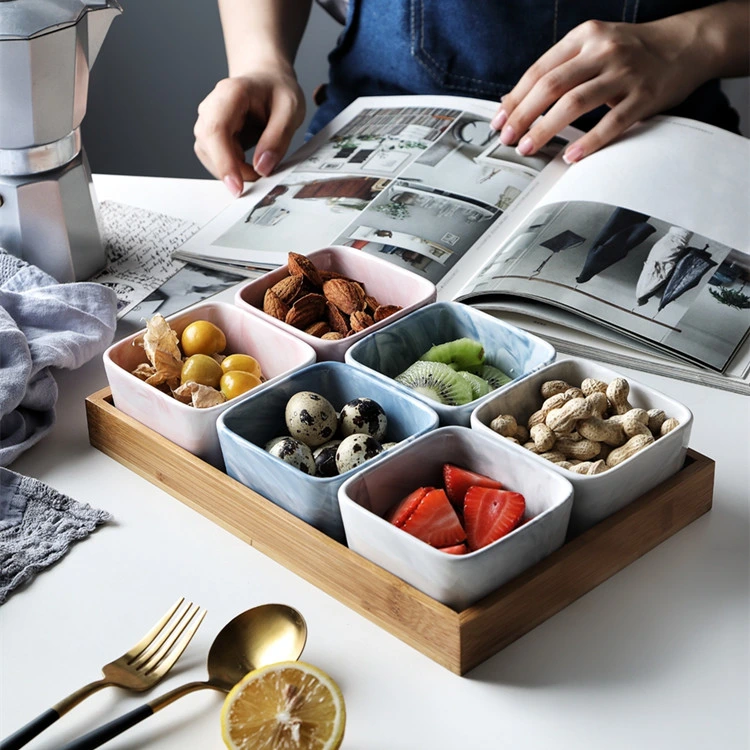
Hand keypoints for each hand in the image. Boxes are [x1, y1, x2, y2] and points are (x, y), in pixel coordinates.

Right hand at [193, 69, 304, 195]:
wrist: (267, 80)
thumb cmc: (277, 91)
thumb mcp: (290, 110)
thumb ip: (278, 138)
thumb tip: (262, 168)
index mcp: (231, 93)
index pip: (216, 130)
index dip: (223, 161)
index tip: (237, 186)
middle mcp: (212, 106)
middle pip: (207, 145)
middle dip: (230, 170)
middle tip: (259, 180)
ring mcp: (208, 121)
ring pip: (208, 155)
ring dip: (232, 170)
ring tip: (259, 168)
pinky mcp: (211, 136)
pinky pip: (215, 159)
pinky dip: (233, 169)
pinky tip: (250, 166)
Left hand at [490, 18, 709, 163]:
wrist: (686, 45)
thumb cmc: (632, 52)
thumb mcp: (593, 48)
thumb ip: (558, 70)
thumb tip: (513, 101)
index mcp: (585, 37)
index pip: (539, 70)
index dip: (515, 99)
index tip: (499, 121)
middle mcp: (603, 51)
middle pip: (551, 86)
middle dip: (523, 116)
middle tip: (509, 139)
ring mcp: (625, 73)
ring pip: (575, 103)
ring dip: (546, 129)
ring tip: (529, 147)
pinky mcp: (644, 96)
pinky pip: (611, 123)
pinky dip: (588, 142)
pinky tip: (571, 155)